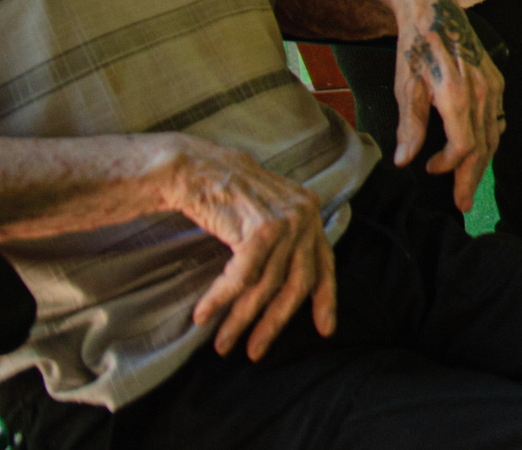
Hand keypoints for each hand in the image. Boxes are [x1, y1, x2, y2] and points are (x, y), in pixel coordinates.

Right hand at [167, 135, 336, 359]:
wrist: (194, 169)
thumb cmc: (225, 196)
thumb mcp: (267, 215)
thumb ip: (284, 241)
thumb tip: (287, 286)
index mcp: (310, 212)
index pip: (324, 263)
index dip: (326, 299)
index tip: (325, 330)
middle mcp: (305, 215)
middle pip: (297, 283)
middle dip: (275, 322)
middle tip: (255, 352)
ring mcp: (286, 222)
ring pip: (267, 286)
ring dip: (241, 320)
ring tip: (223, 343)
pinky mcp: (260, 230)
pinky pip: (242, 279)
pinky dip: (221, 300)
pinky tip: (203, 315)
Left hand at [390, 0, 505, 213]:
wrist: (435, 12)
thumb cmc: (416, 49)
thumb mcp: (405, 86)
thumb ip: (410, 126)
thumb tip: (404, 161)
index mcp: (458, 97)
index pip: (463, 147)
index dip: (448, 167)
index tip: (429, 170)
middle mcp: (482, 93)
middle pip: (483, 147)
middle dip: (472, 179)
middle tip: (463, 204)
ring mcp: (493, 87)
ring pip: (493, 135)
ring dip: (482, 163)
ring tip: (471, 183)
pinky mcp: (496, 81)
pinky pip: (497, 118)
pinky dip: (489, 139)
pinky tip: (481, 148)